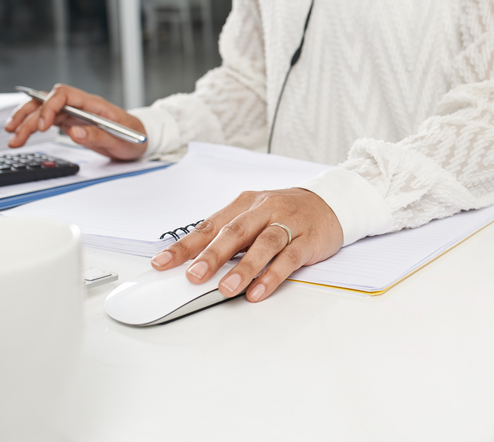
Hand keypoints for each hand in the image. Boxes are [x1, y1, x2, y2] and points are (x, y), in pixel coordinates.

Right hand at [4, 84, 147, 160]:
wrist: (142, 139)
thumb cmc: (134, 137)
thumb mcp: (120, 141)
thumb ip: (97, 136)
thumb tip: (73, 132)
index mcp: (94, 104)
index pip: (64, 95)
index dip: (49, 107)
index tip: (43, 126)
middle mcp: (81, 105)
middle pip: (48, 102)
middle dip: (30, 116)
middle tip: (16, 135)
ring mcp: (75, 113)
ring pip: (44, 109)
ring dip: (26, 120)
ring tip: (11, 135)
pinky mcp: (71, 122)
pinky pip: (48, 119)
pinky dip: (33, 125)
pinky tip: (21, 133)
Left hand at [150, 188, 342, 301]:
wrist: (331, 203)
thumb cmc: (287, 213)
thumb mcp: (256, 216)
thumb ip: (231, 237)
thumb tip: (196, 264)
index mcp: (245, 204)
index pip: (209, 225)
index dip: (185, 245)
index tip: (162, 263)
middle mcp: (265, 210)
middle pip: (235, 231)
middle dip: (211, 255)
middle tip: (193, 276)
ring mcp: (288, 223)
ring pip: (263, 244)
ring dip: (243, 267)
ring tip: (226, 288)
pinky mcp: (308, 239)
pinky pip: (289, 258)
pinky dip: (272, 275)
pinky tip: (258, 291)